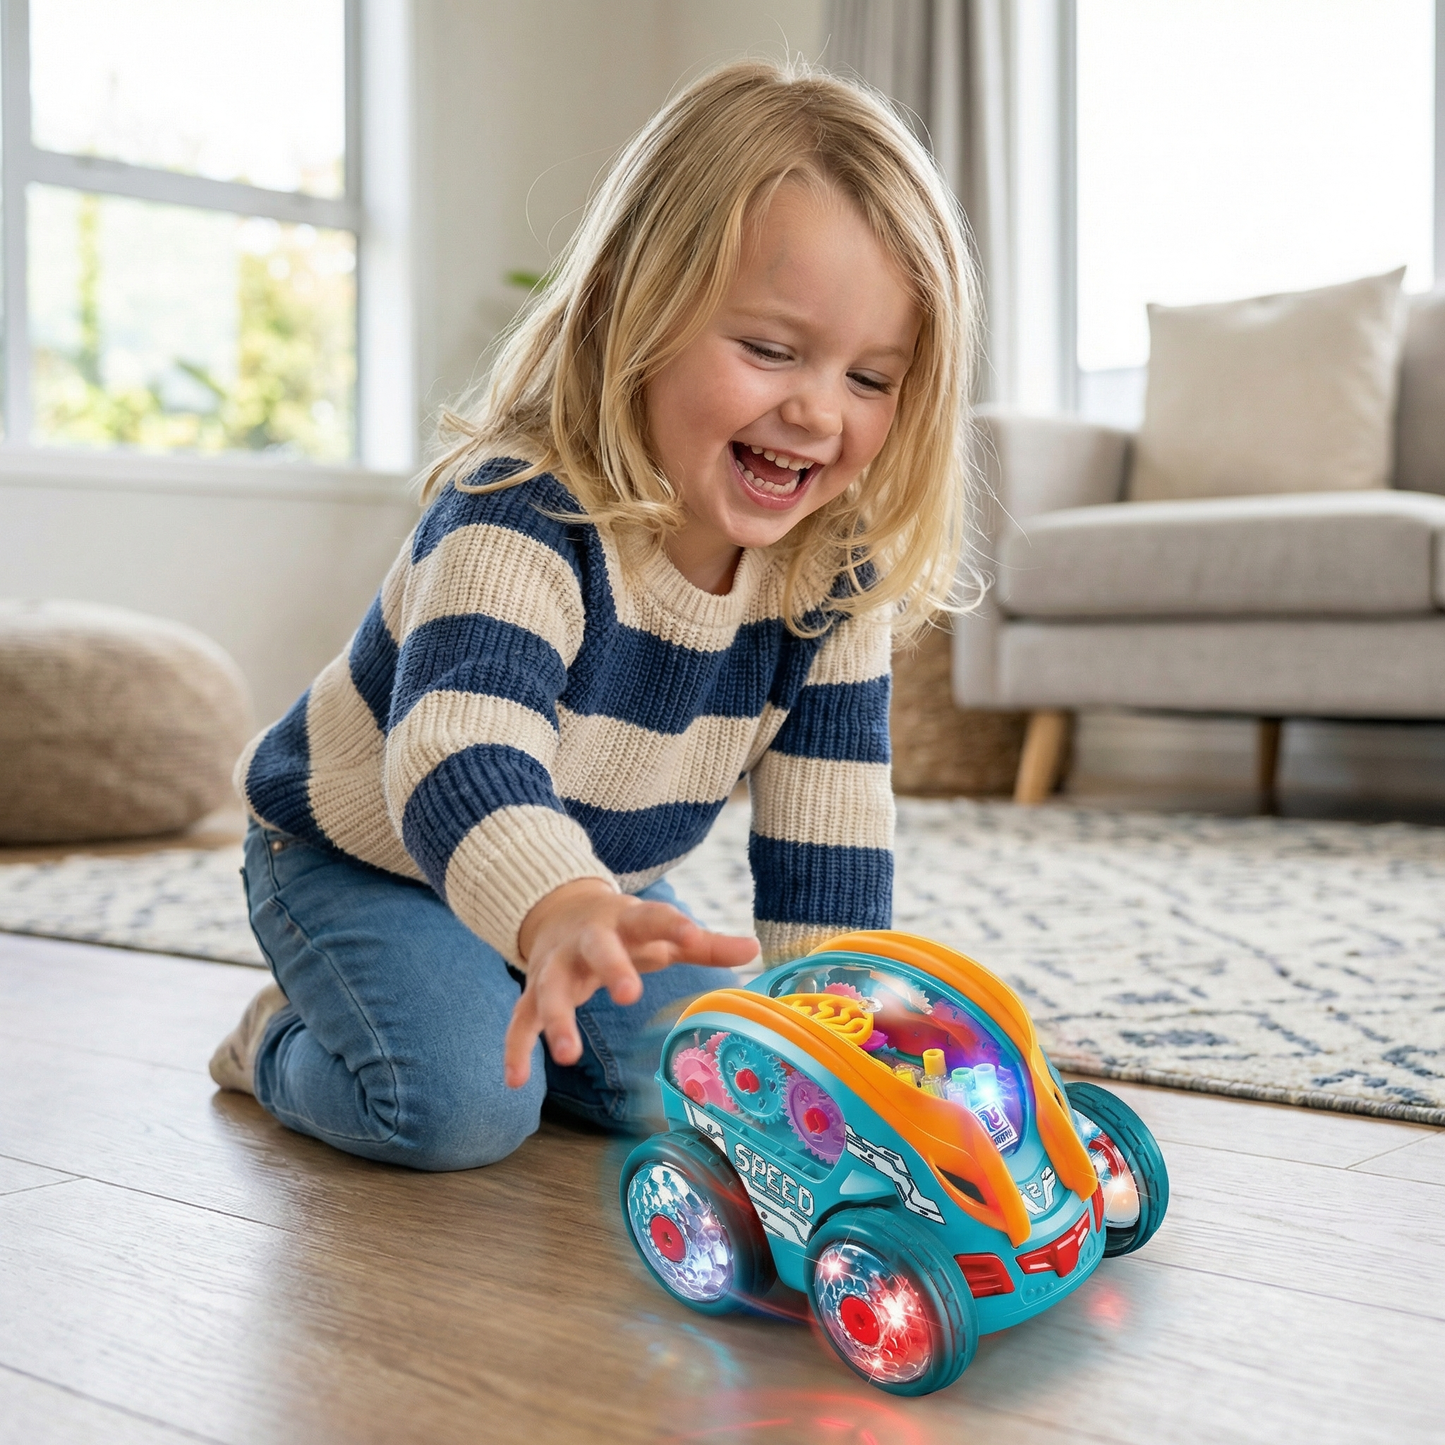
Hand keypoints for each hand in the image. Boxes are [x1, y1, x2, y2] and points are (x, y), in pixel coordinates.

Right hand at [503, 879, 758, 1087]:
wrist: (559, 908)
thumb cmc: (624, 929)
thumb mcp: (660, 930)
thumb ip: (703, 944)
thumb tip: (755, 948)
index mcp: (625, 920)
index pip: (652, 918)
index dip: (673, 926)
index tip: (691, 936)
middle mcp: (586, 940)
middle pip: (596, 950)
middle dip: (612, 969)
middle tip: (629, 994)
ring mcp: (555, 965)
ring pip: (550, 989)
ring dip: (557, 1019)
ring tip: (568, 1055)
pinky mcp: (533, 991)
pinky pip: (520, 1020)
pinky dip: (515, 1049)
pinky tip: (515, 1081)